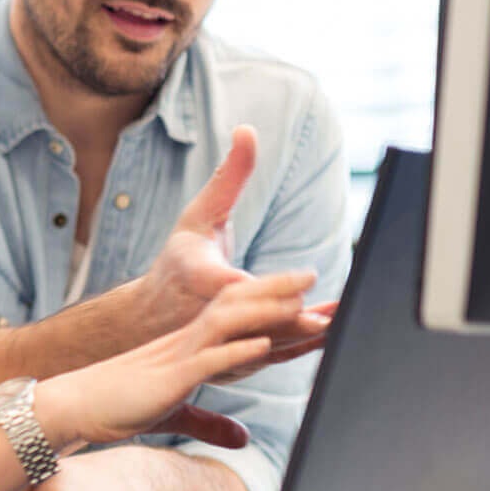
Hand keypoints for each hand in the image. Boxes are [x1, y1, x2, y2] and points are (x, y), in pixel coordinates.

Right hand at [37, 271, 318, 450]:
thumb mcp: (173, 415)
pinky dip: (236, 351)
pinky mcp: (168, 379)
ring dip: (267, 312)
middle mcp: (185, 342)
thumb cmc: (116, 407)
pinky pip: (206, 360)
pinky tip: (263, 344)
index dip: (272, 304)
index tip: (310, 297)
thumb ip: (210, 424)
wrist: (70, 406)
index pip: (237, 316)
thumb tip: (243, 439)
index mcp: (189, 345)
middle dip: (278, 291)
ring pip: (227, 324)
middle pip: (237, 306)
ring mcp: (177, 357)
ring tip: (303, 303)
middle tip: (317, 277)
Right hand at [130, 126, 329, 369]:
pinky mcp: (234, 361)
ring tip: (342, 328)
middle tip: (335, 314)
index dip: (271, 286)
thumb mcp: (198, 214)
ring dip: (306, 339)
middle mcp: (209, 314)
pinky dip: (300, 350)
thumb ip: (229, 175)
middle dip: (297, 318)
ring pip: (268, 343)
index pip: (238, 284)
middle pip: (258, 318)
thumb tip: (248, 129)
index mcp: (200, 278)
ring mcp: (221, 343)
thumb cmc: (179, 262)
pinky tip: (330, 340)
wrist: (147, 318)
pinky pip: (270, 357)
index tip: (306, 279)